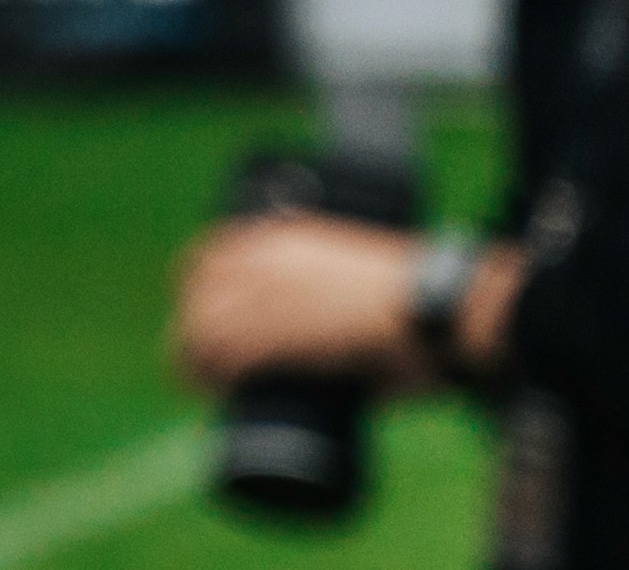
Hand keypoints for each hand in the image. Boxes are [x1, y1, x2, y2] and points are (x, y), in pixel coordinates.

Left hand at [169, 214, 419, 391]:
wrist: (437, 306)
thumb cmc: (411, 297)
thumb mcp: (353, 275)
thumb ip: (330, 298)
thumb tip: (336, 349)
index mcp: (281, 239)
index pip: (207, 257)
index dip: (192, 290)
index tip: (195, 316)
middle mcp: (267, 263)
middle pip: (198, 297)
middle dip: (191, 330)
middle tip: (198, 364)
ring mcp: (273, 297)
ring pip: (205, 327)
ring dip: (196, 357)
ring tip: (203, 383)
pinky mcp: (286, 335)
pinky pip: (231, 354)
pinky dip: (217, 374)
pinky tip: (215, 389)